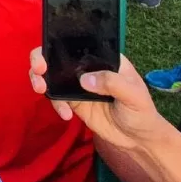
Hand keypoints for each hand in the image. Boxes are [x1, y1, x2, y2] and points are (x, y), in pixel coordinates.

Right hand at [28, 49, 170, 152]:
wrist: (137, 140)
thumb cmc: (141, 111)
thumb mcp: (133, 95)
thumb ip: (112, 83)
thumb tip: (85, 79)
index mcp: (104, 57)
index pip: (80, 42)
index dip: (62, 41)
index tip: (51, 50)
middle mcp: (88, 67)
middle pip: (58, 55)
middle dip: (41, 58)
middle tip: (39, 70)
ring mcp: (78, 84)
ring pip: (52, 75)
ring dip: (40, 79)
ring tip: (40, 89)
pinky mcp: (73, 101)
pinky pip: (56, 97)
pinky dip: (55, 104)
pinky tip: (66, 115)